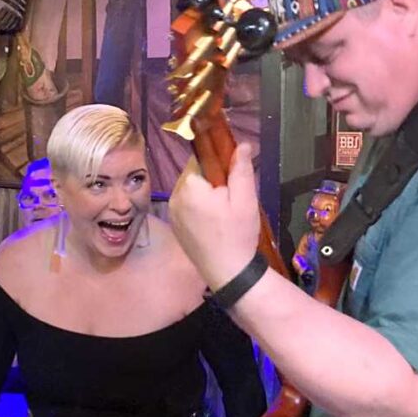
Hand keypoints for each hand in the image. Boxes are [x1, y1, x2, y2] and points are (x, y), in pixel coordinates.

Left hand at [170, 143, 260, 290]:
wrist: (228, 272)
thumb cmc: (237, 234)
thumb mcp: (245, 199)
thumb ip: (241, 169)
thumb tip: (240, 144)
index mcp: (189, 186)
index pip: (200, 159)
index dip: (219, 163)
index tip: (233, 176)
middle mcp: (174, 197)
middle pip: (194, 175)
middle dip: (212, 180)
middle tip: (232, 198)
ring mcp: (172, 213)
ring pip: (190, 191)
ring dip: (205, 194)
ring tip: (224, 212)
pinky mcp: (175, 226)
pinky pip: (187, 206)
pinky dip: (199, 208)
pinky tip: (214, 223)